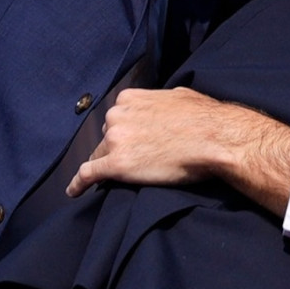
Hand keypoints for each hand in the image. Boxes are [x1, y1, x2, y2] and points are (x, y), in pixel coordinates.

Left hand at [68, 87, 289, 215]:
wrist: (216, 138)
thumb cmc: (205, 117)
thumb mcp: (178, 96)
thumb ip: (159, 101)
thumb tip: (163, 106)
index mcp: (129, 99)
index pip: (117, 119)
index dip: (125, 133)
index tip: (132, 143)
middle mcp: (117, 116)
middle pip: (107, 137)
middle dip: (119, 148)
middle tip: (139, 160)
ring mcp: (115, 140)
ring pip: (100, 156)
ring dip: (108, 165)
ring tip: (118, 178)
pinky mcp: (117, 165)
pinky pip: (88, 175)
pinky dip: (79, 184)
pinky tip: (74, 192)